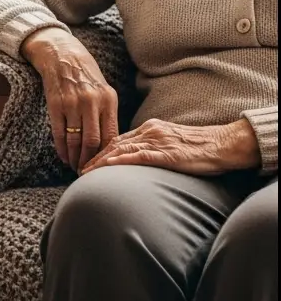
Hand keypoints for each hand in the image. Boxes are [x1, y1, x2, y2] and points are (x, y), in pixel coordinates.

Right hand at [22, 26, 118, 171]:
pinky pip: (58, 132)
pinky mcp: (55, 104)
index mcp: (108, 100)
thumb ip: (108, 114)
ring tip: (75, 167)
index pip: (110, 136)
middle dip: (90, 161)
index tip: (104, 168)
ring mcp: (72, 103)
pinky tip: (63, 156)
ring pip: (75, 139)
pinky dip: (61, 148)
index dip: (107, 156)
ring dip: (75, 157)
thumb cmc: (86, 75)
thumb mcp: (104, 91)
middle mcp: (91, 102)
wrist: (62, 55)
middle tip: (88, 172)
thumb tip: (111, 144)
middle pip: (93, 141)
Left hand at [81, 118, 260, 175]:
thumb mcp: (171, 143)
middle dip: (94, 156)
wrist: (223, 144)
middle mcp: (149, 131)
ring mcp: (157, 141)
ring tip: (85, 172)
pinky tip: (108, 166)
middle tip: (78, 168)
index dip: (100, 150)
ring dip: (101, 161)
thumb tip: (137, 159)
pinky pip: (139, 156)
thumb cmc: (200, 148)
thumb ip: (154, 148)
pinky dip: (121, 160)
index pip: (118, 139)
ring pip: (121, 149)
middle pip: (114, 143)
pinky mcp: (166, 153)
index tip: (86, 160)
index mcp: (150, 128)